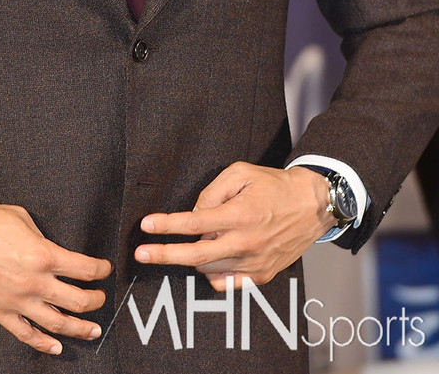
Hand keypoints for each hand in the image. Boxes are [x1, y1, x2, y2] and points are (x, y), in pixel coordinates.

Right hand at [0, 201, 111, 354]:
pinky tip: (56, 347)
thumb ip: (40, 235)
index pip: (83, 268)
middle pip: (77, 300)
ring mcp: (16, 302)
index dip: (100, 270)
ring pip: (57, 323)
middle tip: (101, 299)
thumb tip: (49, 246)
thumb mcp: (19, 216)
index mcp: (42, 255)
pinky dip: (43, 344)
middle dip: (95, 300)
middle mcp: (34, 282)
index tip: (105, 269)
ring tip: (92, 330)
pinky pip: (25, 334)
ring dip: (79, 328)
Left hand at [134, 162, 332, 289]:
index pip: (194, 223)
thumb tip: (194, 213)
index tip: (146, 226)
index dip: (167, 226)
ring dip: (193, 257)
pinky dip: (213, 273)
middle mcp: (246, 242)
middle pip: (196, 255)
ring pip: (209, 269)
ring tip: (192, 241)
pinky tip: (211, 259)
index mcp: (240, 214)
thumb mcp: (241, 172)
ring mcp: (254, 262)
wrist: (312, 205)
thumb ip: (213, 191)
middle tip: (141, 253)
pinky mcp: (262, 274)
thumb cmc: (275, 185)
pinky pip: (227, 282)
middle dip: (164, 255)